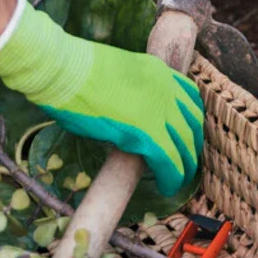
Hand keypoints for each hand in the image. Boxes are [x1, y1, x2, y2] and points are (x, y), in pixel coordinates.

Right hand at [0, 0, 203, 196]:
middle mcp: (166, 89)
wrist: (65, 70)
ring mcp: (159, 110)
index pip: (189, 97)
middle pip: (193, 123)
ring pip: (185, 145)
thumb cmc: (75, 70)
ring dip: (185, 165)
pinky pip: (169, 161)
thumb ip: (130, 91)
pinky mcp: (147, 133)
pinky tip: (167, 187)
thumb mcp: (116, 73)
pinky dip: (172, 177)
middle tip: (187, 161)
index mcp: (159, 71)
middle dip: (192, 145)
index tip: (186, 134)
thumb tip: (126, 111)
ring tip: (179, 180)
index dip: (191, 120)